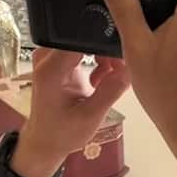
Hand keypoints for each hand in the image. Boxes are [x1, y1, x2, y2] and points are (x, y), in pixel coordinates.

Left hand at [14, 49, 130, 176]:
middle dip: (106, 52)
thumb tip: (130, 67)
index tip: (122, 58)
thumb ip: (111, 90)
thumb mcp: (90, 116)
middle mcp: (47, 56)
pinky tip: (99, 80)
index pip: (82, 37)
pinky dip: (97, 60)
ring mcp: (51, 55)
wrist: (46, 140)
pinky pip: (84, 47)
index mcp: (51, 69)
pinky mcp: (58, 58)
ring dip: (104, 57)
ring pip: (87, 40)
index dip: (105, 43)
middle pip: (85, 36)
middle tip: (118, 72)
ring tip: (109, 79)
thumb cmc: (63, 133)